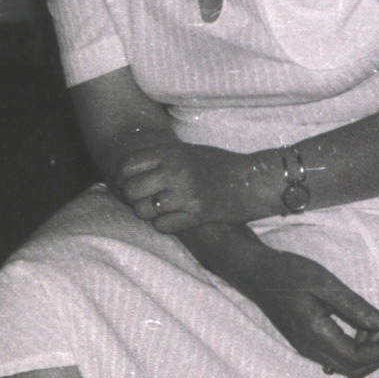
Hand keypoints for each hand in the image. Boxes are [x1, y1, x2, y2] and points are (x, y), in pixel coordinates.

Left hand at [116, 141, 266, 231]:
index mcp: (173, 154)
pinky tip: (177, 216)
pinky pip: (162, 225)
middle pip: (131, 191)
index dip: (124, 177)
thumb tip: (128, 171)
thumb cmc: (221, 165)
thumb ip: (163, 158)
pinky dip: (166, 224)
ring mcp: (185, 194)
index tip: (131, 181)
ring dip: (150, 213)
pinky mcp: (196, 215)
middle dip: (135, 198)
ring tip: (164, 208)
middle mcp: (176, 172)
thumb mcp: (190, 152)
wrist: (254, 181)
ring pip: (144, 211)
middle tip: (147, 198)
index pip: (128, 166)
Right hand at [233, 246, 378, 377]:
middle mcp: (310, 348)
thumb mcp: (325, 284)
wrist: (258, 274)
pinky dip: (354, 349)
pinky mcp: (305, 342)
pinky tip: (361, 329)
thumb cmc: (290, 273)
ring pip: (344, 365)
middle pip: (352, 368)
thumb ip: (354, 306)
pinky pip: (334, 356)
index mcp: (316, 334)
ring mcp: (306, 347)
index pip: (356, 358)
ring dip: (367, 352)